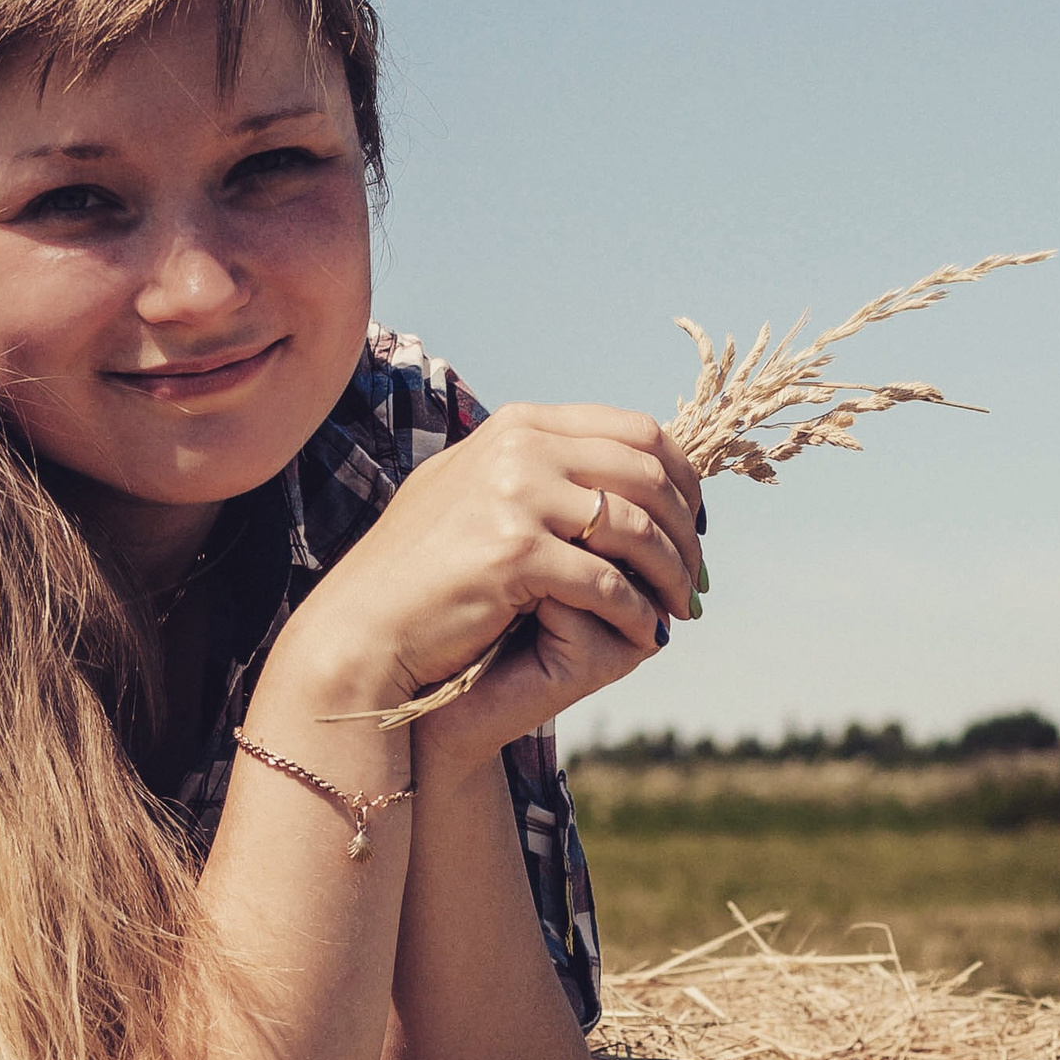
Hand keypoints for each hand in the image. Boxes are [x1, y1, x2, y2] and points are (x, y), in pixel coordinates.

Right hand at [273, 403, 703, 766]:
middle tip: (697, 574)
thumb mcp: (469, 491)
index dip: (682, 477)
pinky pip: (606, 583)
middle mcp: (519, 447)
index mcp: (517, 426)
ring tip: (680, 607)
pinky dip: (635, 611)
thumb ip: (528, 467)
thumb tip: (601, 465)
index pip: (636, 432)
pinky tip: (645, 633)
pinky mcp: (514, 552)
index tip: (693, 522)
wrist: (362, 628)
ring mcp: (515, 496)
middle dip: (686, 528)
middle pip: (648, 474)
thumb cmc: (415, 573)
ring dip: (671, 573)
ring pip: (636, 528)